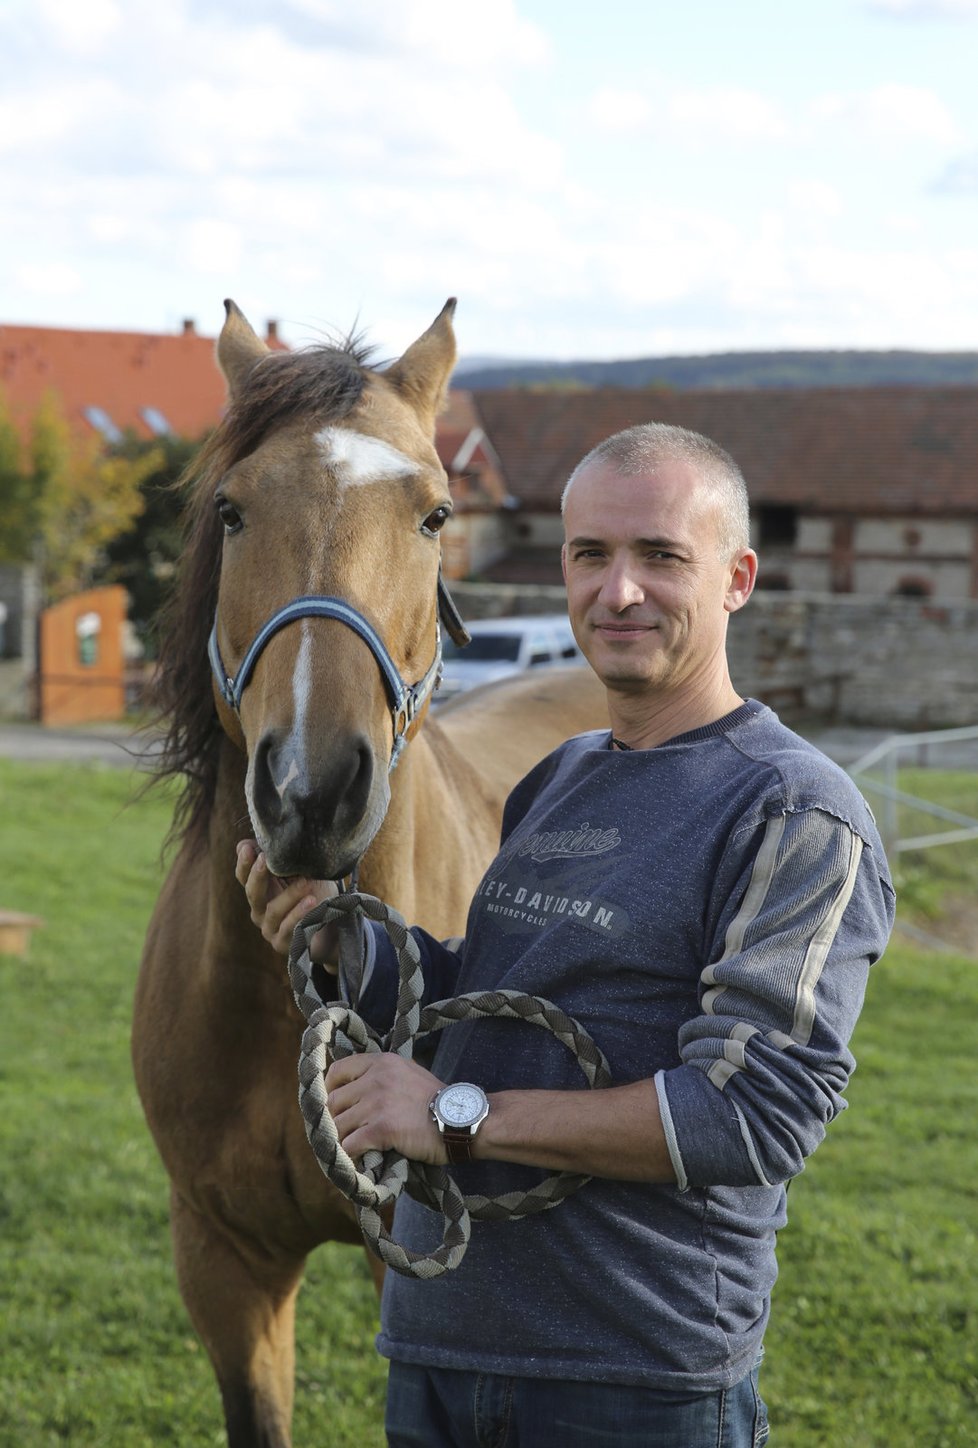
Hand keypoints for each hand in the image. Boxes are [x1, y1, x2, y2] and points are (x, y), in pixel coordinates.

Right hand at [235, 839, 338, 960]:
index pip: (244, 876)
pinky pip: (288, 928)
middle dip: (257, 875)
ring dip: (290, 895)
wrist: (334, 928)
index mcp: (261, 891)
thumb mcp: (302, 873)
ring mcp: (270, 928)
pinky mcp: (283, 944)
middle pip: (251, 893)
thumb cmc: (316, 896)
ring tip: (306, 882)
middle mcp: (260, 910)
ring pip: (273, 910)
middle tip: (264, 859)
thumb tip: (260, 839)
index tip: (247, 847)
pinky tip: (311, 902)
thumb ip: (284, 860)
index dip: (243, 863)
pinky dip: (298, 914)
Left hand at [324, 1054, 446, 1163]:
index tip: (334, 1106)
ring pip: (337, 1125)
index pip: (337, 1070)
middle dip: (333, 1120)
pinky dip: (349, 1157)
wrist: (462, 1120)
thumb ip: (381, 1077)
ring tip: (349, 1151)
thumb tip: (353, 1093)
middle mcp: (376, 1077)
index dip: (329, 1090)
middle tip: (341, 1134)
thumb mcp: (408, 1074)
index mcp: (382, 1062)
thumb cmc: (437, 1102)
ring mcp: (377, 1102)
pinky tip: (359, 1161)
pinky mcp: (381, 1128)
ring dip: (340, 1141)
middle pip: (332, 1101)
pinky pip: (349, 1145)